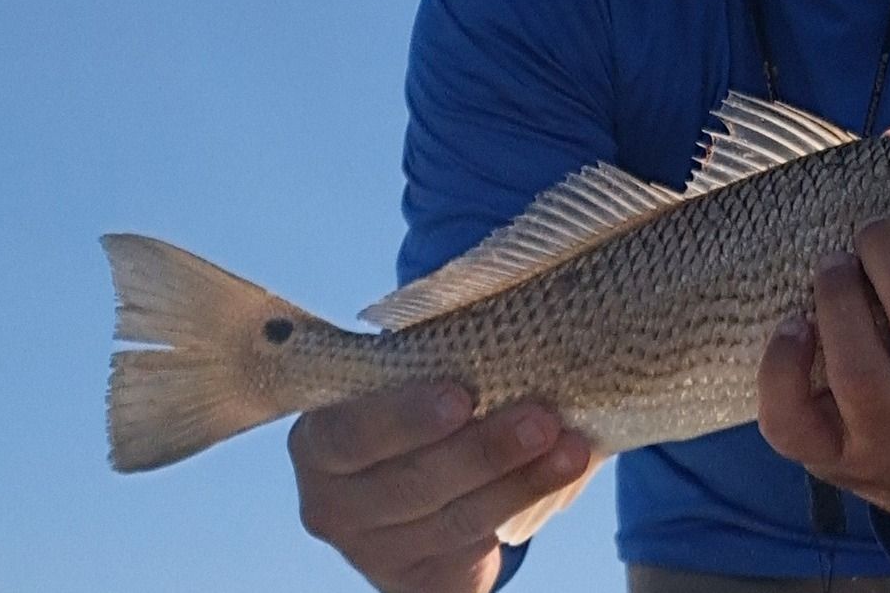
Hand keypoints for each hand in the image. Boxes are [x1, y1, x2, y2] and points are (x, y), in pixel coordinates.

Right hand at [289, 383, 592, 592]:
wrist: (423, 477)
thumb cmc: (417, 402)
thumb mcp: (406, 379)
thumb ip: (432, 360)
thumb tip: (506, 324)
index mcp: (318, 441)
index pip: (351, 433)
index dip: (406, 417)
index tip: (461, 396)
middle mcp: (332, 505)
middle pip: (412, 483)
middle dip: (485, 450)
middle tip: (542, 419)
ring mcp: (371, 551)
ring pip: (453, 520)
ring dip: (521, 481)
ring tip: (571, 448)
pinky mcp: (412, 582)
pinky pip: (474, 550)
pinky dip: (524, 503)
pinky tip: (561, 473)